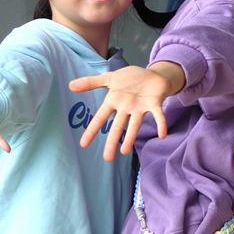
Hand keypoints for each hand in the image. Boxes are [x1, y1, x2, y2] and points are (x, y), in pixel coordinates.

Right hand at [69, 62, 183, 160]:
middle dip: (112, 141)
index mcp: (114, 102)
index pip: (101, 117)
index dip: (92, 130)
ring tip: (125, 152)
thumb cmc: (131, 79)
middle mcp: (126, 108)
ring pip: (135, 124)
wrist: (152, 74)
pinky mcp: (154, 104)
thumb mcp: (109, 78)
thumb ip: (91, 82)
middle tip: (107, 158)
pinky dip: (161, 124)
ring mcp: (141, 107)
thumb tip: (70, 85)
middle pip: (117, 126)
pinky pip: (158, 115)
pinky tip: (163, 134)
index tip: (83, 144)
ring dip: (131, 137)